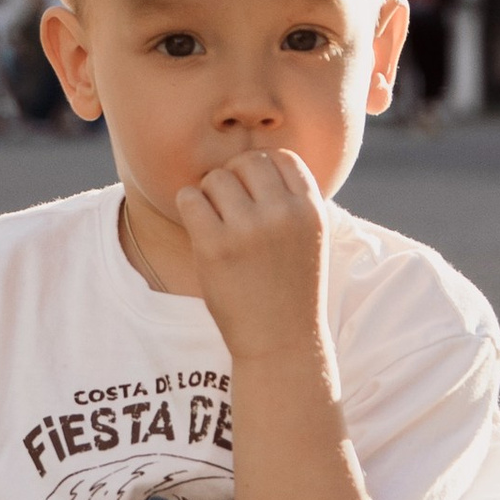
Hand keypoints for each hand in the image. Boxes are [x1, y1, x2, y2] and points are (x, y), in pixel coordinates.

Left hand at [174, 149, 330, 364]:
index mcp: (311, 210)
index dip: (262, 169)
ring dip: (209, 194)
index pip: (282, 158)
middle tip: (230, 209)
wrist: (281, 342)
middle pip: (247, 162)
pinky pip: (189, 198)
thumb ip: (291, 201)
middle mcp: (283, 214)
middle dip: (234, 178)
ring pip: (216, 178)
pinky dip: (189, 206)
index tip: (254, 193)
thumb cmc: (291, 289)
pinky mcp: (214, 245)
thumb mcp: (309, 239)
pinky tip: (199, 228)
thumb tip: (258, 161)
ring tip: (216, 221)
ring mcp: (248, 229)